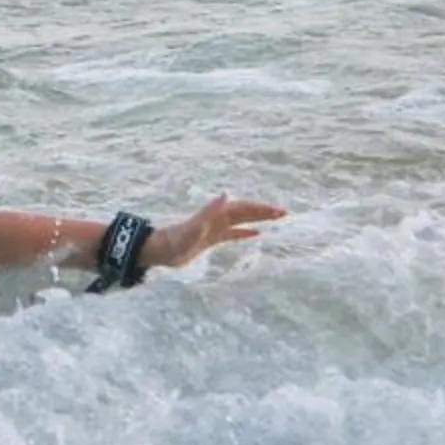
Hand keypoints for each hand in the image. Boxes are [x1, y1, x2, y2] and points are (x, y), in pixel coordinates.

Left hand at [142, 193, 285, 273]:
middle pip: (245, 212)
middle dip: (265, 211)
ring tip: (277, 218)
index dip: (261, 208)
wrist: (158, 250)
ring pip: (242, 220)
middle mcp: (217, 219)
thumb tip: (227, 193)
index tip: (279, 210)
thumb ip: (210, 211)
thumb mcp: (194, 227)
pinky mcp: (211, 239)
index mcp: (217, 215)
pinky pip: (233, 234)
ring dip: (259, 218)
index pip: (244, 208)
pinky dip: (245, 232)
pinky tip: (256, 233)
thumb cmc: (175, 241)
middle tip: (285, 212)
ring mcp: (214, 229)